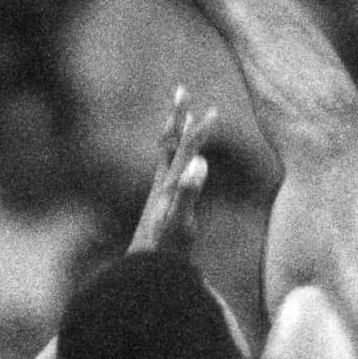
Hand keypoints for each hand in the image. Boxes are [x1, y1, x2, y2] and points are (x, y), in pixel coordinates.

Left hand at [129, 87, 216, 255]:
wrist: (144, 269)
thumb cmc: (164, 249)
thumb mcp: (179, 221)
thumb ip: (188, 192)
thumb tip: (199, 163)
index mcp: (168, 184)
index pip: (185, 149)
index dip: (200, 130)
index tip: (213, 110)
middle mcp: (162, 183)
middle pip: (170, 142)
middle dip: (178, 115)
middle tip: (181, 89)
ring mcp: (161, 192)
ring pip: (169, 154)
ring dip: (178, 131)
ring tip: (185, 115)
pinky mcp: (163, 202)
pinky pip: (170, 169)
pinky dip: (178, 156)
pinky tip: (184, 160)